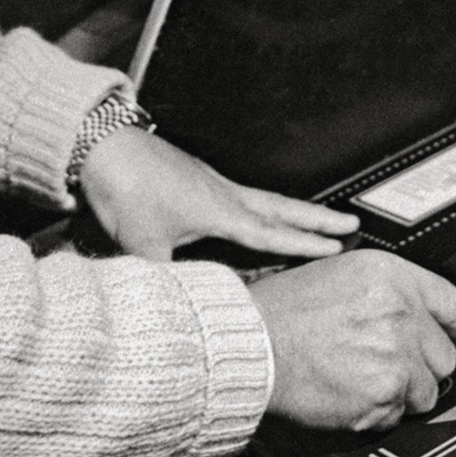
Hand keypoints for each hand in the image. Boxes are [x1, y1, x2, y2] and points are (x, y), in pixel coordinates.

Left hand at [78, 127, 359, 261]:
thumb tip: (179, 309)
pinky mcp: (197, 178)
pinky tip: (256, 211)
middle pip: (281, 207)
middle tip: (350, 222)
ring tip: (316, 217)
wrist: (106, 148)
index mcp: (219, 210)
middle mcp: (223, 194)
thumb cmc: (128, 191)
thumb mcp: (144, 245)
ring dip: (293, 208)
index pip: (272, 231)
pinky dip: (263, 204)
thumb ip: (166, 280)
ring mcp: (211, 182)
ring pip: (264, 198)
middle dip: (317, 218)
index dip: (305, 243)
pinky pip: (243, 195)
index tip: (338, 247)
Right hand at [248, 249, 455, 431]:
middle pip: (446, 355)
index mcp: (394, 277)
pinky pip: (399, 415)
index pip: (455, 306)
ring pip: (428, 391)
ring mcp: (395, 360)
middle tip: (395, 362)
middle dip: (425, 363)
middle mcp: (401, 315)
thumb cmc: (286, 307)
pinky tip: (353, 390)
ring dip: (406, 390)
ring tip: (367, 376)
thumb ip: (390, 289)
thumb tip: (419, 312)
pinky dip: (381, 411)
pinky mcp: (381, 399)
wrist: (254, 342)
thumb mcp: (344, 270)